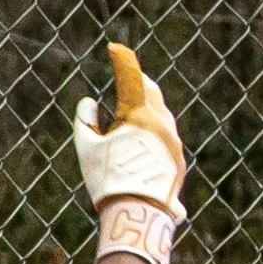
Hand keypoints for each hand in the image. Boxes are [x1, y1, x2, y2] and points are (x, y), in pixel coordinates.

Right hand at [72, 43, 186, 222]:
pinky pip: (165, 136)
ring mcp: (173, 142)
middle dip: (138, 82)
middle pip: (151, 92)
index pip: (130, 77)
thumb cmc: (108, 179)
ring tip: (134, 108)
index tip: (115, 48)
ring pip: (161, 115)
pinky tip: (144, 140)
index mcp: (139, 115)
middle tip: (128, 74)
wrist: (137, 215)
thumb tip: (89, 103)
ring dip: (147, 107)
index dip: (121, 60)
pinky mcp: (178, 160)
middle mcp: (162, 124)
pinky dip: (153, 130)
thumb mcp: (87, 147)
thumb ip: (85, 120)